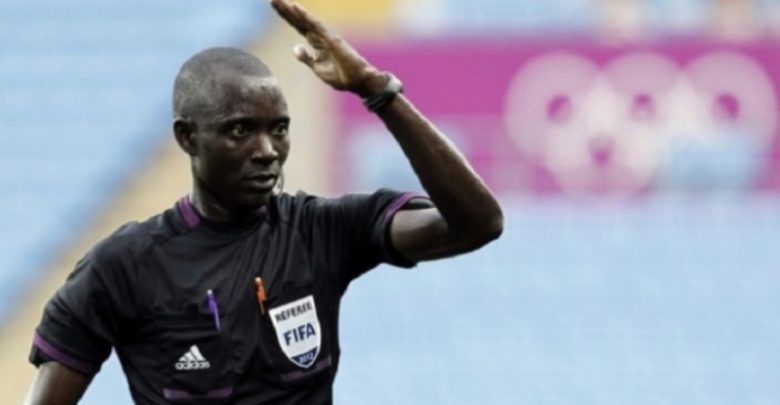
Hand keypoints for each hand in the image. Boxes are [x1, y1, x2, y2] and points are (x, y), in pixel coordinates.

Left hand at [269, 0, 385, 95]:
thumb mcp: (317, 68)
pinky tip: (294, 7)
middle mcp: (320, 35)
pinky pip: (315, 25)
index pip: (298, 26)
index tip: (275, 5)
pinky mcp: (331, 39)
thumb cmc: (341, 76)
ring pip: (305, 20)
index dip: (287, 16)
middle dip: (285, 10)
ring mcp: (325, 36)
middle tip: (272, 0)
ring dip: (291, 10)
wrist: (358, 81)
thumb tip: (295, 47)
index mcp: (316, 42)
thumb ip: (306, 58)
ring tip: (278, 0)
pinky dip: (304, 16)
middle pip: (299, 20)